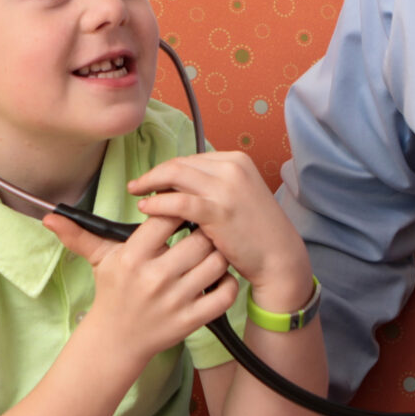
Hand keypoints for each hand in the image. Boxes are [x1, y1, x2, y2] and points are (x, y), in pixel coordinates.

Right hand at [43, 211, 240, 368]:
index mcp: (133, 257)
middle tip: (207, 230)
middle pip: (198, 239)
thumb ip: (79, 235)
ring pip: (216, 264)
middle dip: (206, 231)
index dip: (180, 209)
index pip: (168, 217)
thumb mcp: (98, 261)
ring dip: (219, 255)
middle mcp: (154, 277)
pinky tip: (220, 277)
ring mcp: (174, 301)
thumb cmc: (112, 293)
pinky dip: (229, 283)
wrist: (116, 341)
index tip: (183, 211)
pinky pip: (225, 295)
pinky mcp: (191, 321)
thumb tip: (48, 216)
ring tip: (214, 251)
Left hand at [126, 151, 314, 315]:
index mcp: (236, 160)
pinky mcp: (219, 210)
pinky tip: (146, 209)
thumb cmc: (255, 231)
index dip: (166, 169)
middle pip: (179, 164)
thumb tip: (176, 184)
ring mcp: (226, 188)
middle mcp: (232, 168)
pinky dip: (158, 203)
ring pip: (175, 175)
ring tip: (136, 194)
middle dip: (153, 173)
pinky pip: (179, 201)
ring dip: (150, 183)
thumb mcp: (238, 196)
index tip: (151, 180)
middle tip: (135, 185)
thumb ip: (212, 186)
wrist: (278, 256)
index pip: (190, 159)